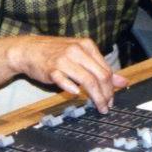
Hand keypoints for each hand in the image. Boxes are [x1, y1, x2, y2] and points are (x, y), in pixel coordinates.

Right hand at [9, 36, 127, 112]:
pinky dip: (73, 89)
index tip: (111, 99)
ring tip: (98, 106)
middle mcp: (77, 51)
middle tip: (107, 106)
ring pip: (87, 80)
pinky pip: (65, 81)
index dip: (111, 87)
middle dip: (106, 94)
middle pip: (99, 76)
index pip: (106, 69)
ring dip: (96, 97)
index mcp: (86, 45)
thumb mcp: (80, 55)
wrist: (29, 50)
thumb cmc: (56, 53)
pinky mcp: (51, 69)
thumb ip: (100, 67)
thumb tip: (122, 81)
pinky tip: (76, 95)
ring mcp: (64, 59)